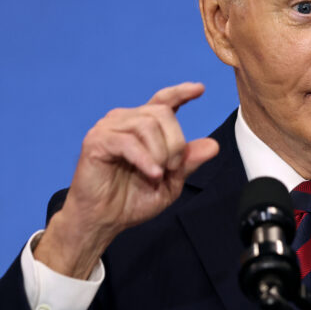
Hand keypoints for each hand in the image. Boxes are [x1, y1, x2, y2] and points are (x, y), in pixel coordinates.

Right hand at [34, 82, 219, 277]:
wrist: (103, 220)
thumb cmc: (131, 200)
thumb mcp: (170, 183)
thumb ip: (188, 162)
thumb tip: (213, 146)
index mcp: (143, 127)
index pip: (163, 101)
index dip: (181, 93)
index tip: (199, 89)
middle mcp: (125, 120)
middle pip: (162, 113)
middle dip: (176, 143)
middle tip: (172, 168)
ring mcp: (109, 128)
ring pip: (147, 124)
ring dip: (160, 153)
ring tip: (157, 175)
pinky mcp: (97, 141)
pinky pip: (129, 142)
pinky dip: (145, 159)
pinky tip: (152, 173)